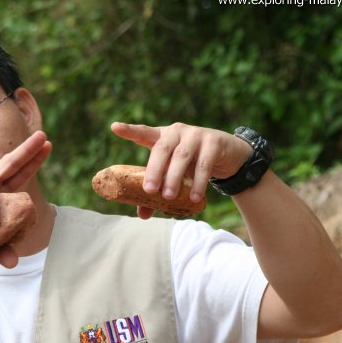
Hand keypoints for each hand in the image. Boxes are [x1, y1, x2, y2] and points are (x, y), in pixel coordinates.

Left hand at [111, 122, 251, 217]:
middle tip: (150, 191)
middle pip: (161, 149)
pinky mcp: (213, 142)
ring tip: (169, 197)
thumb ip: (160, 190)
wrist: (227, 155)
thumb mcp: (175, 174)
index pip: (143, 132)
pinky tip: (195, 198)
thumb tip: (143, 215)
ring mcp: (196, 134)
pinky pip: (204, 164)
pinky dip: (198, 182)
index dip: (129, 130)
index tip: (114, 127)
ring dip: (174, 178)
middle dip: (154, 170)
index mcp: (162, 137)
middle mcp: (176, 132)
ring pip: (182, 157)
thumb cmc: (192, 163)